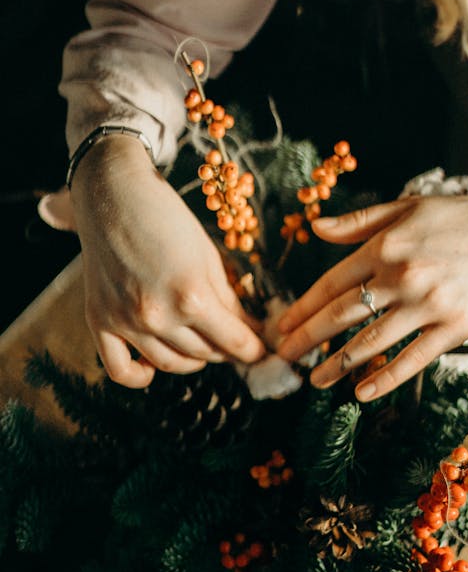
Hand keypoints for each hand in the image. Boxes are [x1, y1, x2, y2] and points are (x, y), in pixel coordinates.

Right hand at [70, 136, 265, 387]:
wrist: (113, 195)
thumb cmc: (167, 218)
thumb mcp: (208, 255)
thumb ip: (227, 298)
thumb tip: (249, 329)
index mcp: (192, 296)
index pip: (234, 341)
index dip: (254, 350)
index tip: (262, 351)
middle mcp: (158, 316)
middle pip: (205, 354)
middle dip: (226, 351)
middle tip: (234, 342)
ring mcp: (126, 322)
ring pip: (171, 364)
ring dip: (194, 361)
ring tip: (204, 347)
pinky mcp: (100, 321)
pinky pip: (120, 370)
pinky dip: (140, 377)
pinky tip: (153, 369)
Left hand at [275, 189, 467, 400]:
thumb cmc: (458, 218)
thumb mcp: (406, 208)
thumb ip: (358, 222)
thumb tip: (314, 228)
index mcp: (385, 247)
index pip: (331, 284)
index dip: (302, 308)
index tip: (282, 326)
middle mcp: (402, 277)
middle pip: (342, 315)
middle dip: (308, 339)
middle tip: (284, 357)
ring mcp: (428, 305)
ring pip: (371, 342)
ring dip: (338, 364)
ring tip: (315, 380)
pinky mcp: (454, 328)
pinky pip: (412, 359)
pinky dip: (385, 379)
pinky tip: (361, 393)